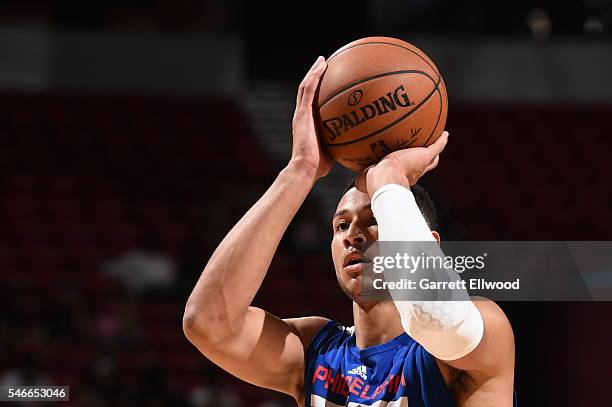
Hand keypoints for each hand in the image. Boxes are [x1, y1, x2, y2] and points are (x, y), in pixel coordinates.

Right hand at [289, 56, 332, 179]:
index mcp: (307, 123)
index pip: (311, 102)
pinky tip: (322, 65)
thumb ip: (342, 144)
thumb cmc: (319, 167)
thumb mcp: (333, 152)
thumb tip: (360, 145)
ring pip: (305, 87)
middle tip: (324, 64)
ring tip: (323, 60)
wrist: (305, 169)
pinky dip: (314, 76)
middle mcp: (302, 116)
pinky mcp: (301, 114)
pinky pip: (308, 90)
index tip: (328, 80)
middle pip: (307, 90)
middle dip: (315, 76)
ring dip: (314, 72)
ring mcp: (301, 114)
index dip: (318, 90)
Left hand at [356, 131, 448, 196]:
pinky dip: (441, 140)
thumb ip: (362, 179)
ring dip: (435, 150)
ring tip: (439, 141)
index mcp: (402, 178)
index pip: (408, 174)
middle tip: (427, 153)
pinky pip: (437, 146)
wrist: (386, 179)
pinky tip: (444, 133)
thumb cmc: (374, 182)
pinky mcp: (425, 155)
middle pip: (424, 167)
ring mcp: (421, 164)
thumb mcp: (366, 179)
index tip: (408, 166)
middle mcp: (414, 172)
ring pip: (432, 158)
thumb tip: (357, 181)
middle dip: (426, 161)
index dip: (409, 170)